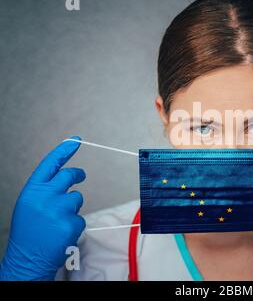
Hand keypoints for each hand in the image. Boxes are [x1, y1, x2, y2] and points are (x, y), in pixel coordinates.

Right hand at [0, 137, 85, 280]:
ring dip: (72, 208)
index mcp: (32, 191)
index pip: (50, 164)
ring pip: (77, 198)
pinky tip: (61, 234)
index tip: (76, 140)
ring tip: (56, 223)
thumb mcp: (30, 205)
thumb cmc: (29, 232)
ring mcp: (58, 209)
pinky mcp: (71, 223)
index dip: (64, 150)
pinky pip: (80, 218)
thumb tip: (67, 177)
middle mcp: (44, 196)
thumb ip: (45, 190)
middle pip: (69, 176)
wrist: (26, 259)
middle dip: (77, 175)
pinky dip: (74, 225)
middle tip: (80, 176)